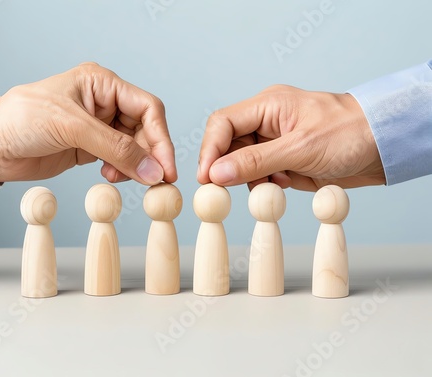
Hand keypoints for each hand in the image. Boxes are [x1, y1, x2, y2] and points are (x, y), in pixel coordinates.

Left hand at [0, 62, 176, 184]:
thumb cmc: (23, 120)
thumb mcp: (73, 127)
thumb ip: (116, 149)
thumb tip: (154, 171)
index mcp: (103, 84)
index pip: (148, 108)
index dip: (161, 138)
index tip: (166, 167)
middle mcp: (105, 103)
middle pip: (145, 130)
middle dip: (150, 155)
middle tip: (154, 181)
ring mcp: (98, 127)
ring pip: (134, 147)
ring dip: (135, 165)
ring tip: (120, 177)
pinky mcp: (91, 148)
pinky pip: (119, 160)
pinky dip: (122, 171)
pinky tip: (110, 176)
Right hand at [197, 85, 384, 190]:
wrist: (383, 146)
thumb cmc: (350, 134)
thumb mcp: (300, 148)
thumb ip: (255, 162)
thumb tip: (216, 174)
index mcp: (267, 105)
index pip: (222, 123)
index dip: (209, 150)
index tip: (206, 178)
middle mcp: (266, 122)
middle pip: (228, 145)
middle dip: (227, 168)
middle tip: (227, 192)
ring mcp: (274, 142)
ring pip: (241, 163)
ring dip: (249, 179)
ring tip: (274, 184)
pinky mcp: (283, 160)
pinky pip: (260, 175)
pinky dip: (265, 185)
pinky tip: (285, 184)